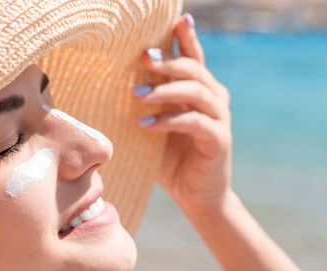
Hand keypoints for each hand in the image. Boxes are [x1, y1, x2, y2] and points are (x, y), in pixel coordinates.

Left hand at [133, 14, 232, 215]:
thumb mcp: (154, 126)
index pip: (193, 57)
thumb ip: (145, 104)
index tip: (175, 19)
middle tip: (143, 57)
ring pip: (196, 92)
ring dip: (165, 90)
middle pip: (194, 69)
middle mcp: (214, 98)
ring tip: (136, 94)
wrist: (195, 196)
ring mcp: (219, 118)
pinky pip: (195, 122)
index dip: (186, 37)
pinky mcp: (219, 139)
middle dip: (169, 60)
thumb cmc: (170, 160)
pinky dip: (170, 121)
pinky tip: (147, 125)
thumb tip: (106, 85)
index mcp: (200, 90)